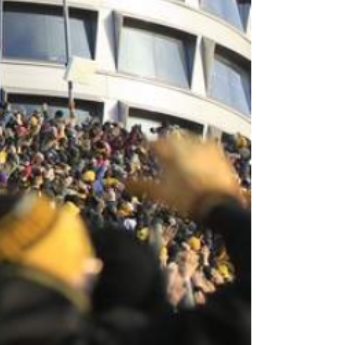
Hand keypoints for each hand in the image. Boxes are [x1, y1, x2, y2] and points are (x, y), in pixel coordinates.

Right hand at [126, 136, 242, 220]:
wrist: (220, 206)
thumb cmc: (190, 198)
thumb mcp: (160, 193)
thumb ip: (141, 185)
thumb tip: (125, 183)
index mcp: (172, 151)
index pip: (155, 142)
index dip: (149, 145)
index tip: (147, 148)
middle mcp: (189, 146)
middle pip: (174, 138)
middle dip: (167, 142)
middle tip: (163, 149)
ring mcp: (207, 150)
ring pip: (192, 140)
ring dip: (185, 144)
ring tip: (181, 153)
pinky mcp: (221, 157)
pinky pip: (208, 148)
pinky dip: (201, 151)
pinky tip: (200, 159)